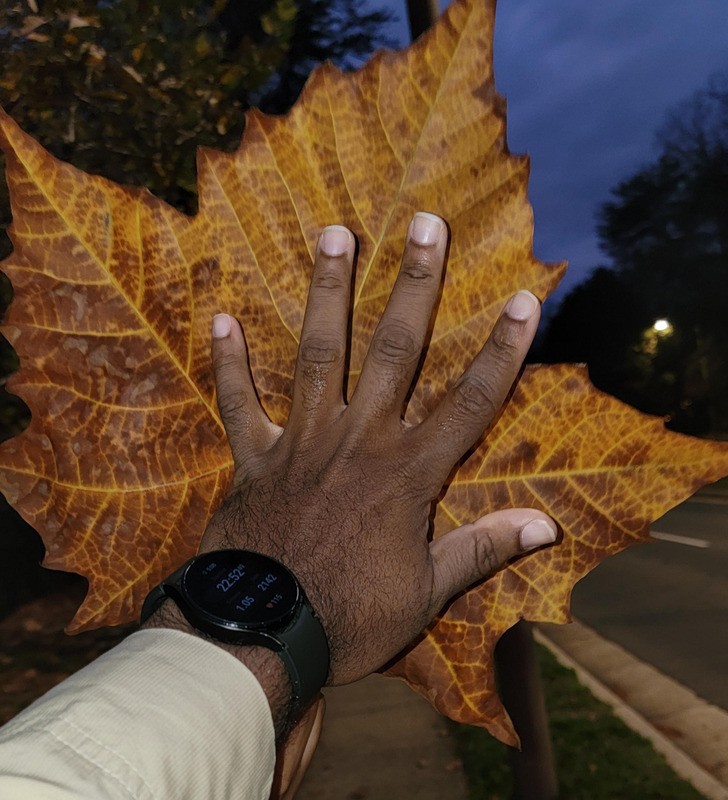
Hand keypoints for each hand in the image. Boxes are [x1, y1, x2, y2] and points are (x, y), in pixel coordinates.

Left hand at [200, 212, 556, 686]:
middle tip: (425, 224)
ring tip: (335, 234)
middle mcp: (359, 440)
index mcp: (407, 473)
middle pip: (397, 351)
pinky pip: (240, 402)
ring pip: (320, 354)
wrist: (264, 634)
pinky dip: (231, 364)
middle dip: (416, 285)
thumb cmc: (350, 616)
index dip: (501, 350)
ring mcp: (303, 441)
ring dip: (329, 292)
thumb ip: (483, 548)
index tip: (523, 298)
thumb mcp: (427, 592)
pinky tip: (223, 318)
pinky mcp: (255, 457)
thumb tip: (546, 526)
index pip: (469, 401)